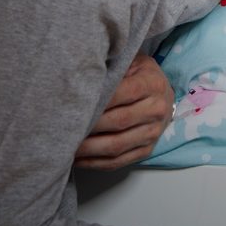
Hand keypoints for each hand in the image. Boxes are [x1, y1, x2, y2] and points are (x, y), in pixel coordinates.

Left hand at [74, 54, 173, 169]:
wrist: (162, 95)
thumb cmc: (139, 75)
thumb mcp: (130, 62)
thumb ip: (111, 69)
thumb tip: (79, 78)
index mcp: (152, 84)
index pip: (122, 93)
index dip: (97, 100)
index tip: (72, 105)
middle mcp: (157, 109)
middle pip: (118, 121)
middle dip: (88, 126)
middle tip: (62, 126)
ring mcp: (153, 133)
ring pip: (116, 146)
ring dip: (87, 149)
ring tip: (65, 145)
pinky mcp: (146, 150)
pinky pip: (117, 162)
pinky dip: (94, 163)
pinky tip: (76, 158)